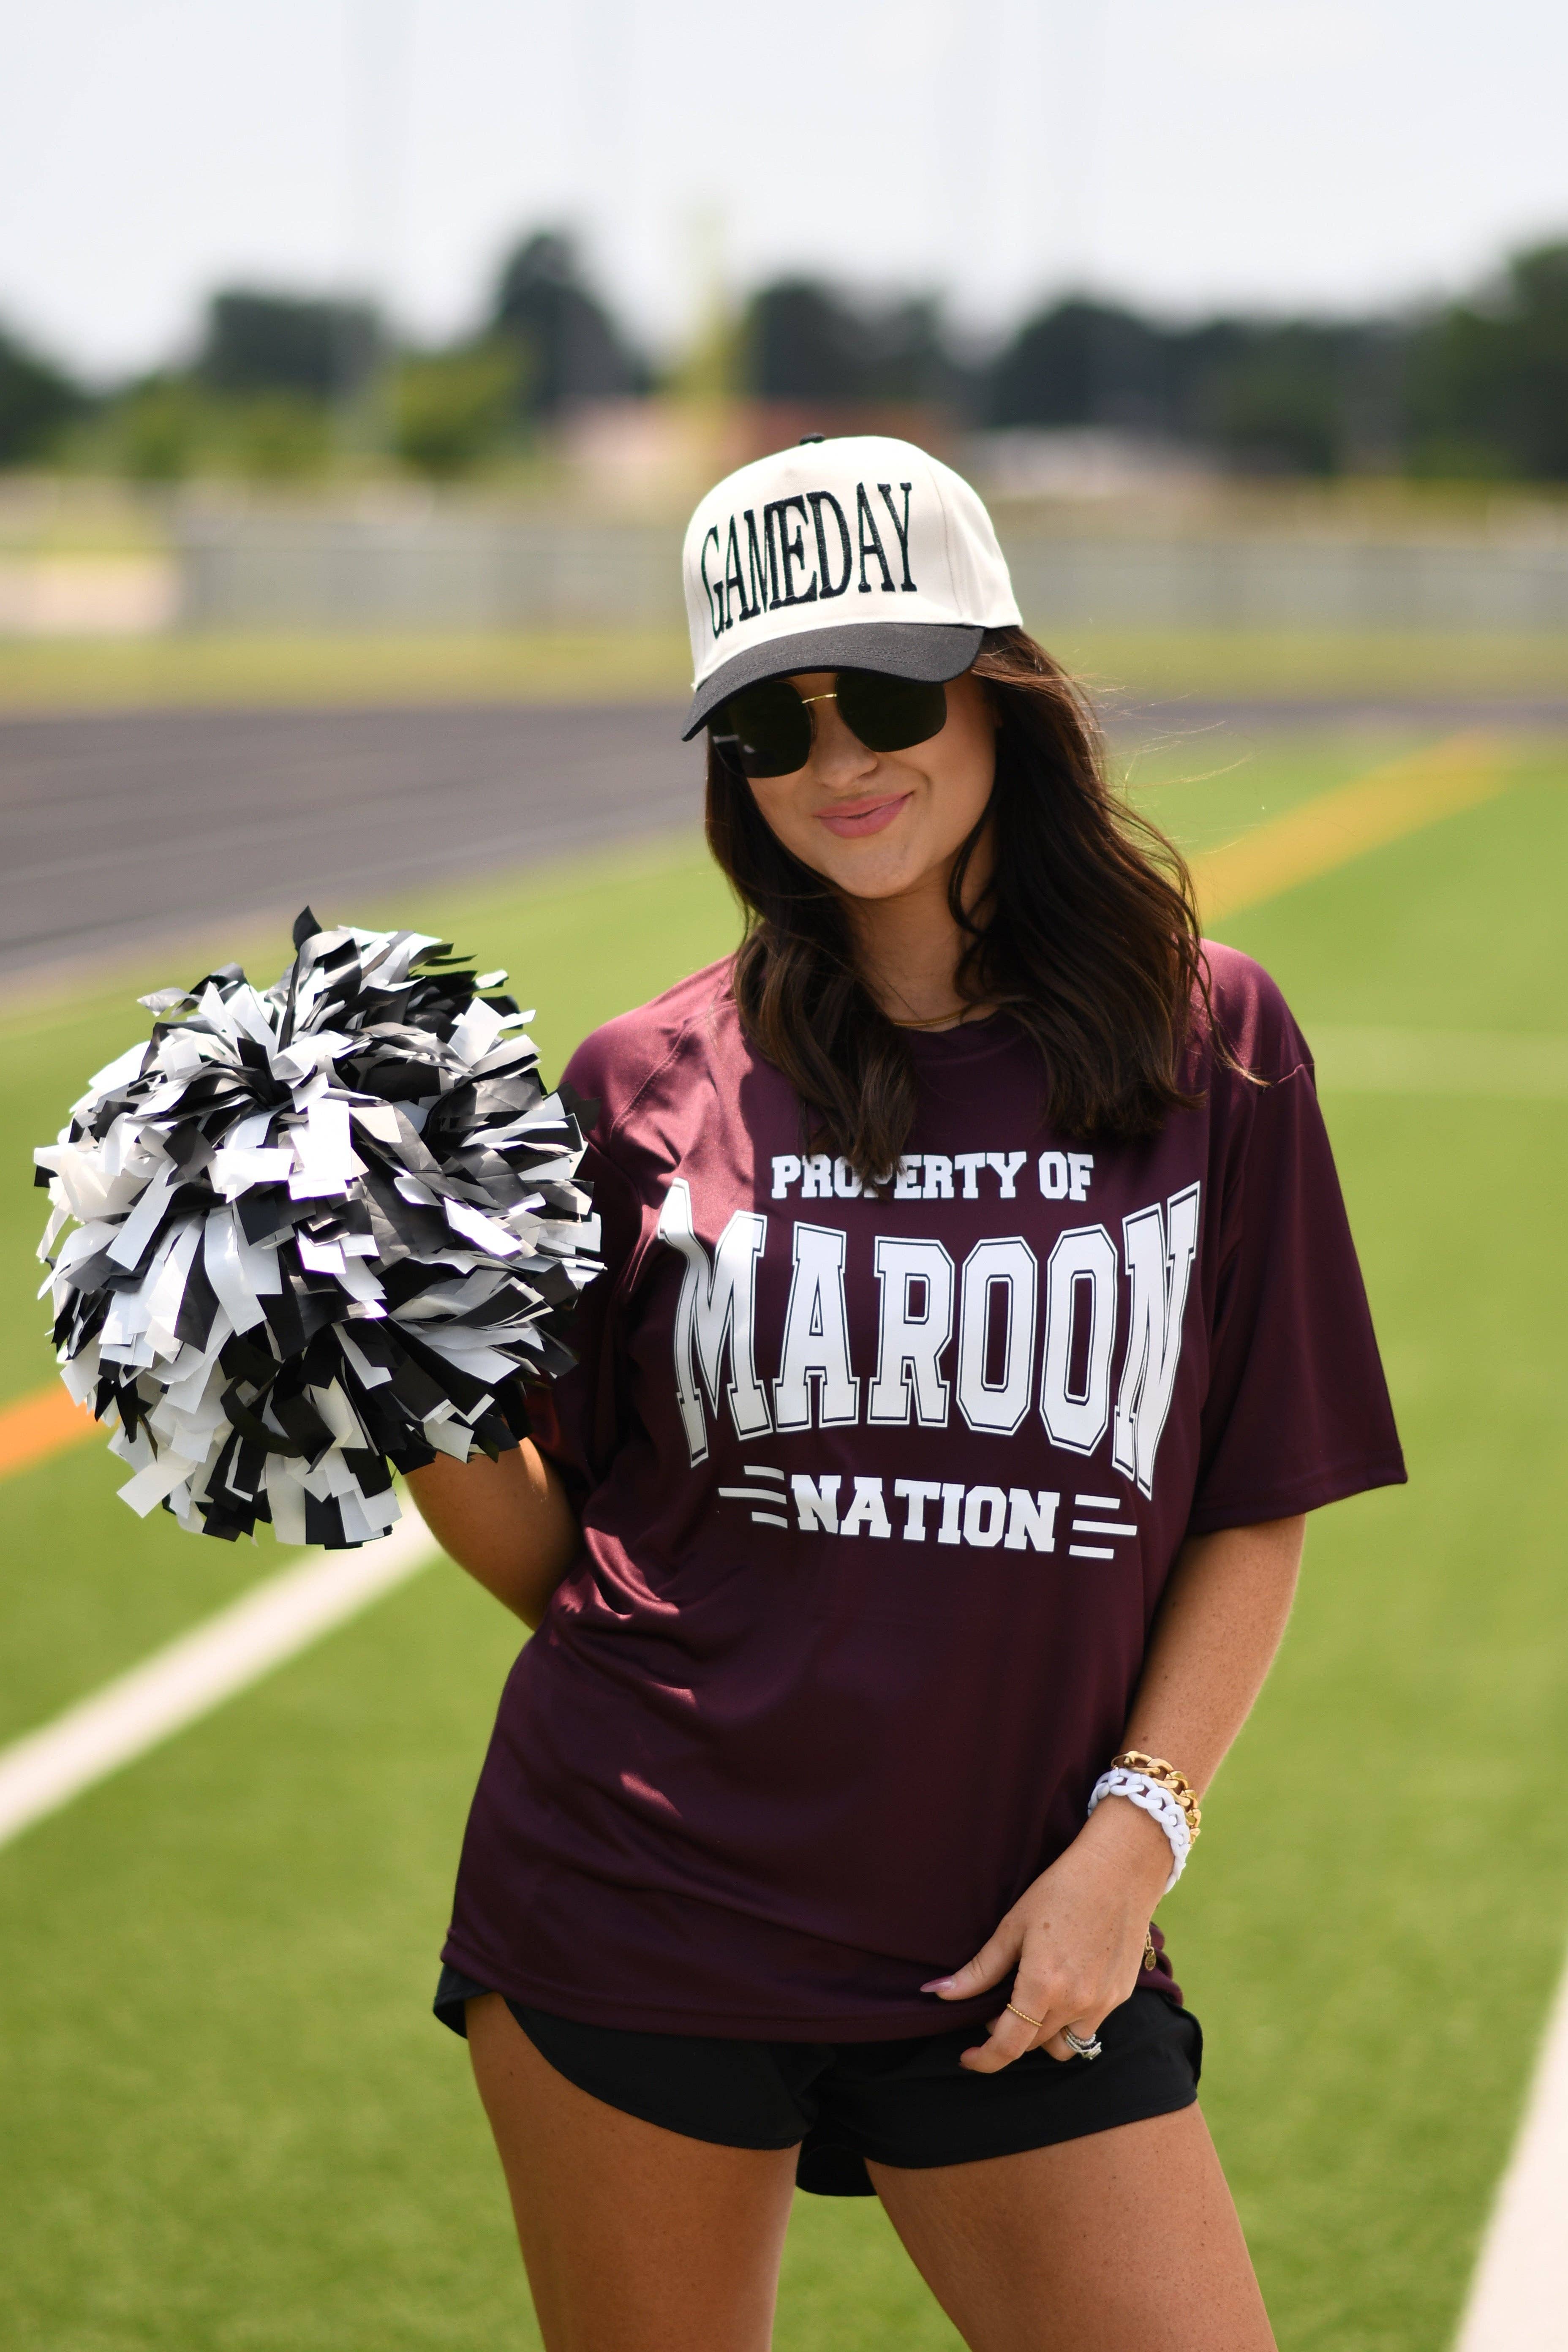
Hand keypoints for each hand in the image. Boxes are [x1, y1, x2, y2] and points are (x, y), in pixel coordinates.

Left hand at [920, 1796, 1170, 2071]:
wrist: (1121, 1869)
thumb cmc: (1062, 1890)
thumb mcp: (1013, 1926)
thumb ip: (979, 1970)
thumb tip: (937, 1993)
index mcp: (1043, 1985)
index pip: (1009, 2045)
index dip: (984, 2059)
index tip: (967, 2058)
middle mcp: (1075, 2003)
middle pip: (1033, 2044)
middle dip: (1009, 2034)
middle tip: (997, 2006)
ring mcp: (1103, 2003)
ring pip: (1065, 2045)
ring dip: (1043, 2035)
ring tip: (1033, 2001)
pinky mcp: (1121, 1996)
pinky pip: (1090, 2026)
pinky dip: (1071, 2020)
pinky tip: (1065, 1986)